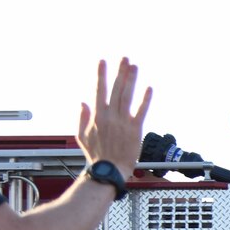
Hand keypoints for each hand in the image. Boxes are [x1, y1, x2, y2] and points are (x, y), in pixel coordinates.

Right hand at [76, 58, 152, 175]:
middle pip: (116, 89)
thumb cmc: (96, 156)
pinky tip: (149, 88)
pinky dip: (145, 100)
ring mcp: (123, 122)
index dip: (101, 74)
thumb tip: (82, 102)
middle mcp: (110, 116)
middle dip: (120, 72)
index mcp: (98, 116)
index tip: (102, 61)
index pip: (99, 90)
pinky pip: (141, 112)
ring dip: (131, 80)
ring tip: (134, 66)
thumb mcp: (81, 136)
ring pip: (127, 96)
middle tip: (125, 58)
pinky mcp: (135, 130)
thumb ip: (81, 118)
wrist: (109, 170)